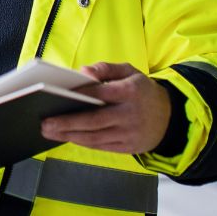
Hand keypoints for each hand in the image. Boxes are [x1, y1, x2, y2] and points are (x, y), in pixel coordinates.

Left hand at [39, 61, 170, 153]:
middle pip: (94, 121)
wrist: (170, 117)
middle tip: (45, 123)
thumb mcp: (129, 71)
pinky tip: (67, 137)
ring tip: (49, 132)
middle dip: (67, 123)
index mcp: (131, 92)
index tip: (56, 96)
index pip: (100, 93)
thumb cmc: (142, 91)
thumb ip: (105, 68)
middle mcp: (130, 114)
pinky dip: (83, 142)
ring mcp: (130, 134)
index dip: (78, 95)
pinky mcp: (129, 147)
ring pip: (95, 137)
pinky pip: (101, 146)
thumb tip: (83, 71)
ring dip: (70, 136)